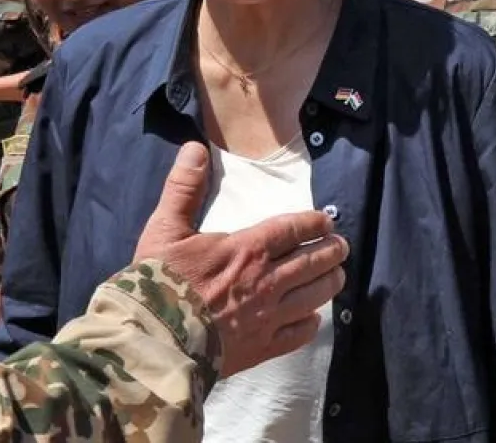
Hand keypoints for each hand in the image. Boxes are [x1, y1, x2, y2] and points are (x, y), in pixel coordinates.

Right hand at [135, 142, 347, 376]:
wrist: (154, 338)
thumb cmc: (158, 281)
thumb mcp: (165, 228)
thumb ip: (183, 187)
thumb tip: (196, 148)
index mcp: (247, 249)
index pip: (292, 229)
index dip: (314, 223)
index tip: (327, 220)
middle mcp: (266, 281)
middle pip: (312, 262)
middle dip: (332, 251)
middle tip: (341, 246)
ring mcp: (267, 317)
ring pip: (313, 296)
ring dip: (330, 283)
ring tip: (338, 276)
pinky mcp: (262, 347)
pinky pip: (298, 335)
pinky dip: (311, 324)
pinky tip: (313, 319)